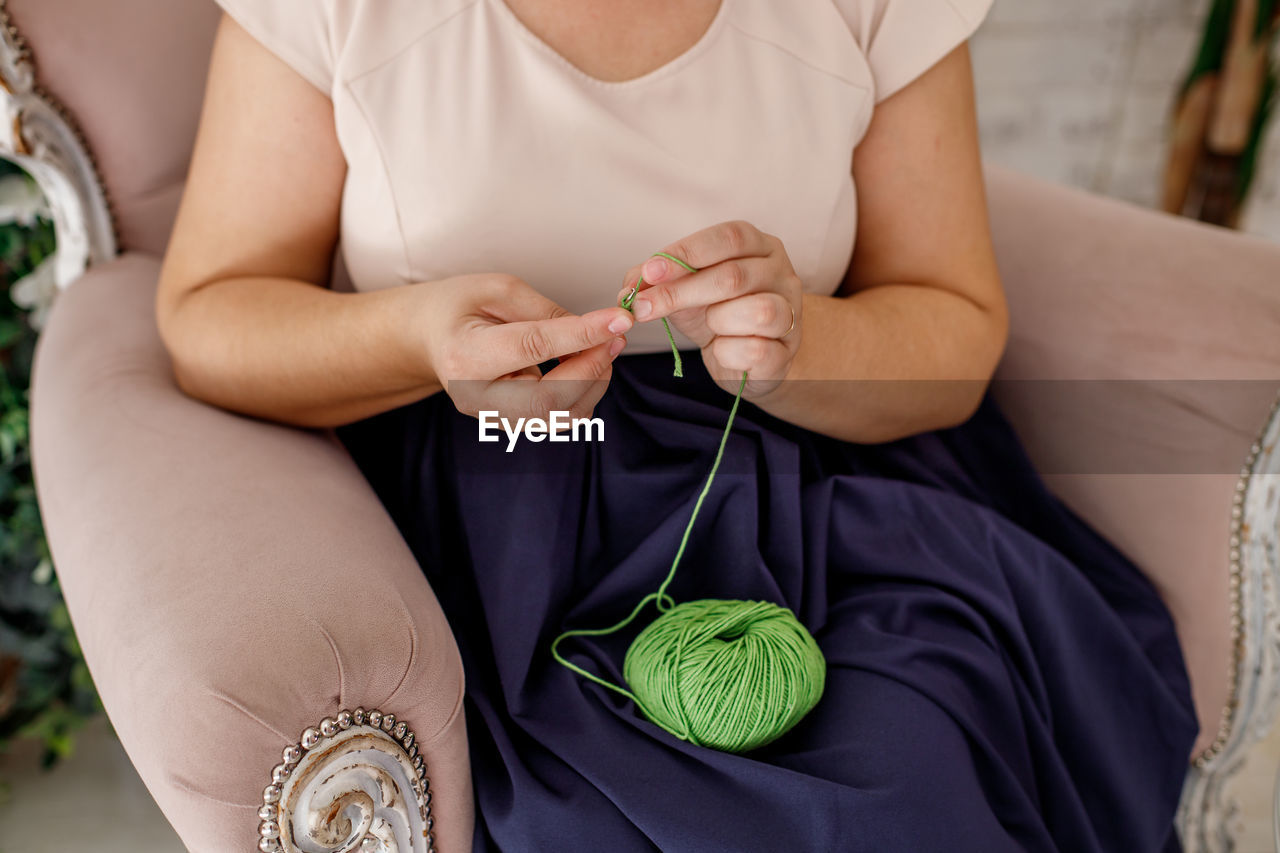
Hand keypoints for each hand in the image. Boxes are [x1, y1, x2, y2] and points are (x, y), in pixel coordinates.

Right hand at [420, 273, 633, 422]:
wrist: (427, 338)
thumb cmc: (458, 307)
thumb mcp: (498, 290)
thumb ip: (546, 312)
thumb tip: (595, 330)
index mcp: (464, 356)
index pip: (532, 348)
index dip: (581, 334)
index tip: (618, 319)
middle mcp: (475, 397)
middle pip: (548, 401)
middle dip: (591, 370)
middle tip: (615, 337)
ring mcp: (492, 417)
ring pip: (560, 417)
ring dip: (593, 383)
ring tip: (602, 347)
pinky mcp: (510, 423)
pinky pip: (558, 418)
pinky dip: (583, 393)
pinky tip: (586, 364)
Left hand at [617, 221, 801, 398]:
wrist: (749, 359)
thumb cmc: (717, 313)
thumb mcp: (684, 290)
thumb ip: (655, 281)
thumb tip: (629, 287)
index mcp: (759, 246)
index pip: (728, 237)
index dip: (687, 252)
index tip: (649, 273)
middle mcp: (782, 272)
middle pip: (733, 276)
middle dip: (681, 293)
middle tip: (643, 308)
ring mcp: (792, 311)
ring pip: (755, 311)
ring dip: (716, 321)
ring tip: (709, 327)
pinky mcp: (788, 350)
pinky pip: (756, 350)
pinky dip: (727, 353)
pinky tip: (722, 350)